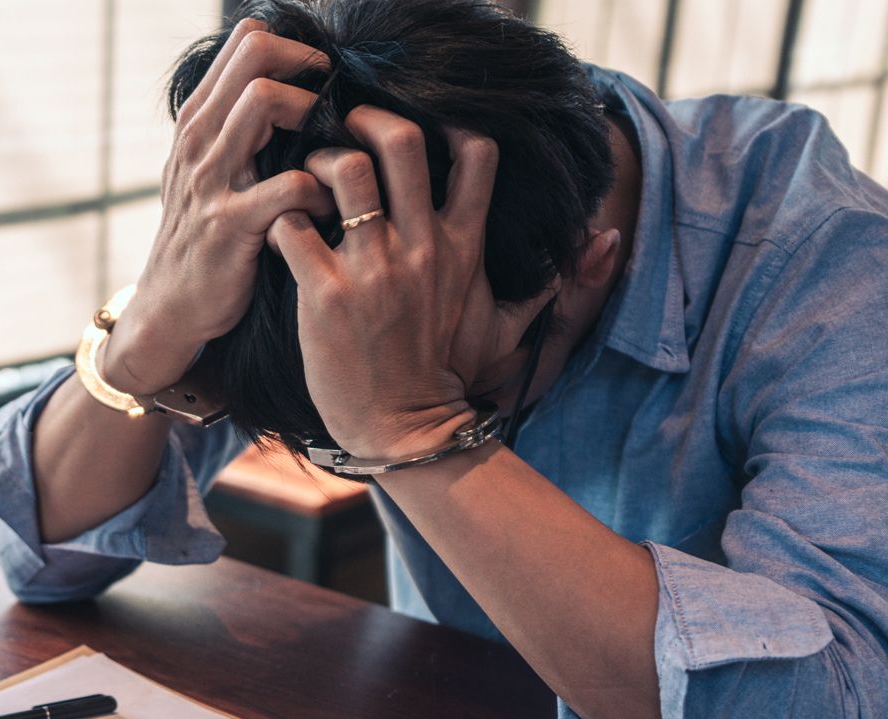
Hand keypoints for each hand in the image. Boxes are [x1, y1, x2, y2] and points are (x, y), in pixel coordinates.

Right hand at [107, 17, 335, 394]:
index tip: (320, 77)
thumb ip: (234, 131)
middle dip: (307, 67)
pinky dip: (320, 190)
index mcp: (197, 123)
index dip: (292, 47)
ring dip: (314, 114)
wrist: (169, 309)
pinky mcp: (230, 226)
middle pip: (255, 58)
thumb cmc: (203, 238)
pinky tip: (329, 207)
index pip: (244, 44)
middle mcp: (199, 141)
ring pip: (265, 102)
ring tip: (331, 147)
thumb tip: (287, 88)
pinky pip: (288, 185)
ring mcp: (211, 181)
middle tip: (336, 100)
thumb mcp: (205, 174)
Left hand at [268, 111, 553, 459]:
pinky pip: (293, 227)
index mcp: (463, 245)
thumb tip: (606, 239)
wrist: (407, 431)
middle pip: (401, 141)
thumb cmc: (449, 376)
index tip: (418, 133)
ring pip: (344, 172)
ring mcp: (373, 269)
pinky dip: (281, 216)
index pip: (476, 154)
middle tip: (347, 129)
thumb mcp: (508, 326)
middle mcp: (420, 248)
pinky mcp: (327, 294)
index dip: (446, 127)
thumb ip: (555, 282)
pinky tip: (284, 230)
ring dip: (321, 163)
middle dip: (367, 118)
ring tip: (310, 181)